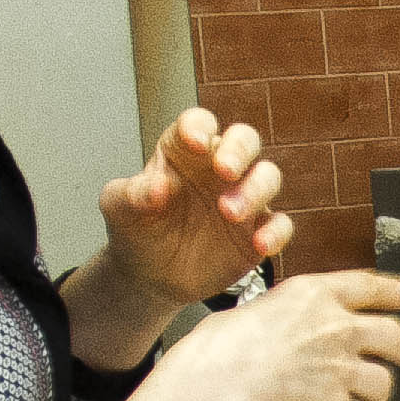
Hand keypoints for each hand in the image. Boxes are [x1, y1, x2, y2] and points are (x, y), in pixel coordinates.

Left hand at [100, 109, 295, 308]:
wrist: (150, 276)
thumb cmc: (136, 230)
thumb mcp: (119, 209)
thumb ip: (132, 193)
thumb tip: (158, 187)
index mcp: (184, 150)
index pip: (198, 123)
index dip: (199, 127)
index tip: (194, 142)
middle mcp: (218, 168)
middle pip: (244, 140)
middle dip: (239, 150)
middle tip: (225, 170)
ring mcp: (242, 197)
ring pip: (267, 177)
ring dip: (255, 190)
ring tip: (229, 213)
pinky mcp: (257, 230)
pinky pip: (280, 224)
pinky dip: (276, 232)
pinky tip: (260, 245)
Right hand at [160, 268, 399, 400]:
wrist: (223, 378)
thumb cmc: (222, 344)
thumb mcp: (256, 308)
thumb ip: (284, 317)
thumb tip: (279, 331)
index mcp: (315, 295)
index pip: (366, 287)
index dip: (390, 292)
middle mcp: (338, 327)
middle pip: (391, 335)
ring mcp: (342, 367)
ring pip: (382, 382)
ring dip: (381, 395)